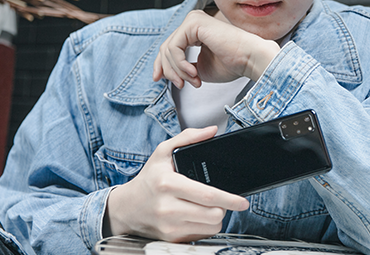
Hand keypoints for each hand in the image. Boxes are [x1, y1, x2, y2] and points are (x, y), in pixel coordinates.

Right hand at [105, 126, 248, 241]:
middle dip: (224, 207)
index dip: (229, 199)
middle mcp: (168, 207)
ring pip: (211, 227)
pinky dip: (204, 226)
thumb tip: (211, 131)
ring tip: (205, 206)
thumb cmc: (149, 179)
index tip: (242, 201)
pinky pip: (201, 235)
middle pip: (213, 215)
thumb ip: (188, 137)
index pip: (207, 196)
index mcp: (168, 183)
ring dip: (215, 217)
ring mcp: (170, 226)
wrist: (127, 208)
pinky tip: (195, 215)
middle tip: (220, 199)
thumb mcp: (162, 152)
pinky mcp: (172, 238)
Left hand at [153, 10, 279, 88]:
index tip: (159, 79)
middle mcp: (192, 21)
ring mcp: (192, 20)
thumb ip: (183, 67)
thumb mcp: (199, 68)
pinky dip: (180, 64)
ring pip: (168, 49)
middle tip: (181, 85)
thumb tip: (165, 72)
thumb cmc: (232, 64)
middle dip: (169, 70)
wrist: (250, 59)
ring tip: (193, 79)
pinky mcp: (193, 23)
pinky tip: (192, 72)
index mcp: (194, 30)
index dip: (161, 64)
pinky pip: (174, 47)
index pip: (169, 46)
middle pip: (166, 48)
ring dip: (177, 70)